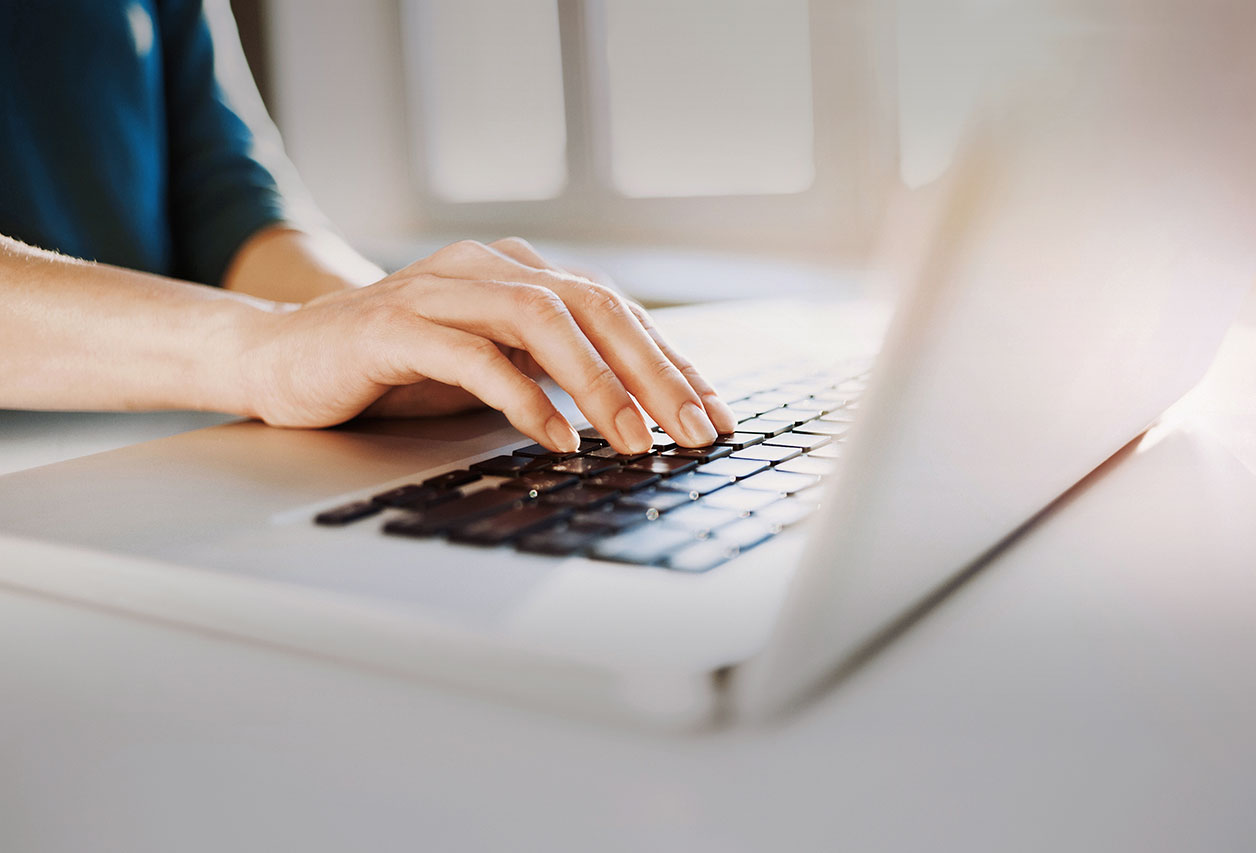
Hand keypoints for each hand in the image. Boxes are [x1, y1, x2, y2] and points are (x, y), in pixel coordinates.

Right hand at [240, 238, 737, 451]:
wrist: (284, 355)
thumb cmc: (396, 368)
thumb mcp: (491, 366)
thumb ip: (549, 372)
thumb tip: (637, 413)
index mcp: (518, 272)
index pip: (615, 311)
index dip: (671, 362)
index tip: (714, 414)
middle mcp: (486, 267)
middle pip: (594, 306)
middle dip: (655, 372)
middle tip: (694, 431)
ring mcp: (439, 290)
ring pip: (542, 321)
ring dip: (599, 383)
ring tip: (636, 439)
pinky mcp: (394, 326)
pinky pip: (473, 356)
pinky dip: (522, 397)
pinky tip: (556, 438)